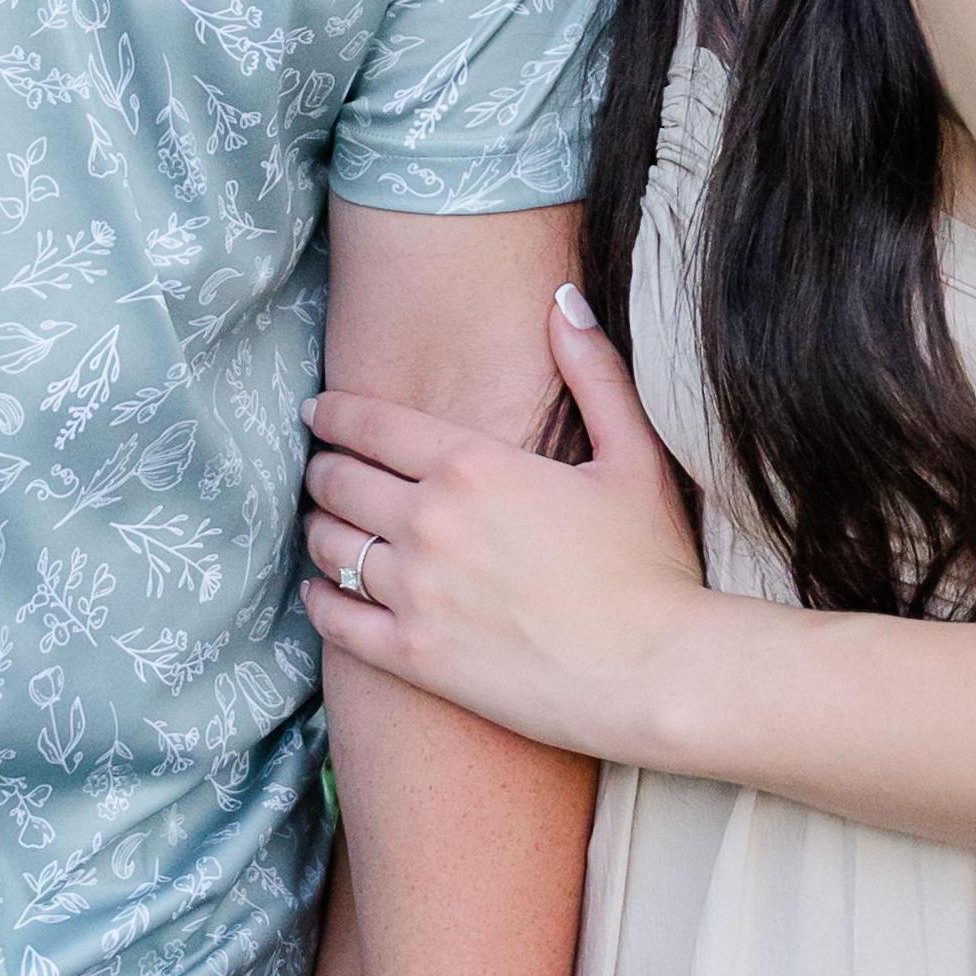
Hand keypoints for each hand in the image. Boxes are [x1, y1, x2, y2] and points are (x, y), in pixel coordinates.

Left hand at [302, 284, 706, 758]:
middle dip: (325, 468)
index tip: (318, 412)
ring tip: (328, 526)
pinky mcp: (411, 656)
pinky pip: (333, 617)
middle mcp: (429, 522)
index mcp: (473, 465)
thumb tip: (562, 299)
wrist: (657, 675)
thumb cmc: (652, 567)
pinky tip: (324, 590)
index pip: (370, 425)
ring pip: (327, 544)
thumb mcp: (634, 455)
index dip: (334, 414)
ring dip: (320, 529)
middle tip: (326, 470)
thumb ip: (593, 372)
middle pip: (336, 481)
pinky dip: (319, 597)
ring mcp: (414, 591)